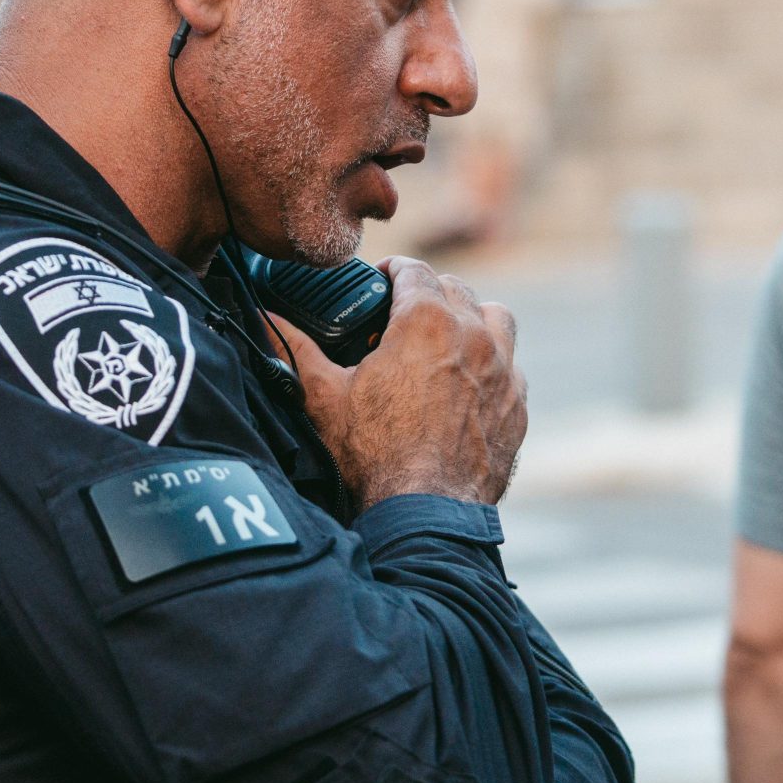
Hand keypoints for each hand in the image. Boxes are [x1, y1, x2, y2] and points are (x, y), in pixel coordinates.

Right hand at [266, 257, 525, 506]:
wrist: (425, 512)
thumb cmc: (373, 454)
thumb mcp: (325, 396)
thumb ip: (296, 348)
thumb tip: (265, 317)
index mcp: (426, 321)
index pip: (415, 270)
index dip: (394, 270)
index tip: (381, 279)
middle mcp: (474, 335)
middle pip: (456, 289)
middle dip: (430, 292)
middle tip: (405, 313)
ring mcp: (503, 370)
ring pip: (496, 318)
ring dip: (472, 318)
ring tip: (448, 337)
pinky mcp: (516, 405)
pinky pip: (511, 367)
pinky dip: (493, 364)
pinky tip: (470, 383)